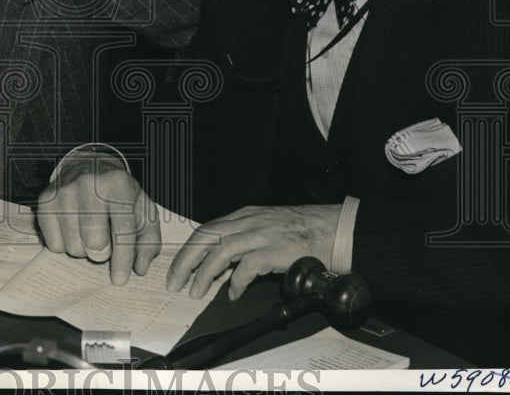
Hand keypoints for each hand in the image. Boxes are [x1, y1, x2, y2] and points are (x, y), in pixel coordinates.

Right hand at [37, 159, 160, 285]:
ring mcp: (64, 191)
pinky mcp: (46, 200)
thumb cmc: (118, 194)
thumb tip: (140, 268)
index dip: (122, 259)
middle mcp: (89, 184)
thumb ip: (148, 240)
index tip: (120, 280)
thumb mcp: (142, 210)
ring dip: (84, 250)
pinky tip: (73, 229)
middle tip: (105, 246)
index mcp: (119, 184)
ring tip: (89, 234)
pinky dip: (66, 245)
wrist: (88, 165)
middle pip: (94, 241)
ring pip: (73, 246)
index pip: (122, 230)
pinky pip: (54, 244)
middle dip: (102, 253)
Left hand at [166, 204, 340, 300]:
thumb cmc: (301, 232)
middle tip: (175, 282)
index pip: (206, 229)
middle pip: (206, 237)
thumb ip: (243, 243)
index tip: (176, 269)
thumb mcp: (265, 229)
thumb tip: (221, 268)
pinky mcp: (277, 249)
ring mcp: (263, 234)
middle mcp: (249, 221)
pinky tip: (233, 293)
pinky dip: (236, 280)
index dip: (188, 250)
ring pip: (222, 250)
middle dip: (185, 260)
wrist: (334, 229)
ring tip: (196, 292)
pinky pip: (248, 265)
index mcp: (244, 216)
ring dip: (204, 273)